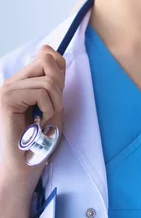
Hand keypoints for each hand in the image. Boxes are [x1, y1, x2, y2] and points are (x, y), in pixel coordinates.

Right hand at [0, 46, 65, 181]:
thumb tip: (48, 49)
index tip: (56, 95)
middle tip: (50, 109)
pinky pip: (41, 92)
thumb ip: (53, 80)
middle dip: (59, 86)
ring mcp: (5, 90)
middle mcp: (9, 83)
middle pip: (46, 62)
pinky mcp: (5, 100)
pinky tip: (39, 122)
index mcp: (20, 83)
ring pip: (47, 80)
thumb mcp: (53, 103)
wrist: (23, 168)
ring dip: (55, 103)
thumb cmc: (39, 140)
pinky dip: (49, 108)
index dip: (59, 71)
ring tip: (44, 119)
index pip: (45, 56)